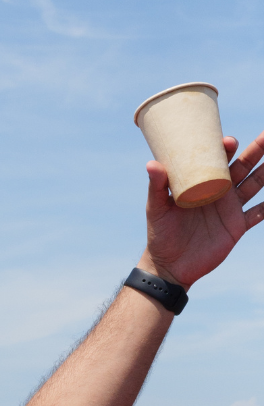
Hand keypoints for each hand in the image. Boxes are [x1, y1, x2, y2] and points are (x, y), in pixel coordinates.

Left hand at [142, 131, 263, 287]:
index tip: (228, 141)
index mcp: (201, 184)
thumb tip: (152, 164)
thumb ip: (156, 187)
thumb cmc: (160, 234)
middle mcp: (219, 192)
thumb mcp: (156, 209)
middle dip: (256, 150)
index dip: (225, 148)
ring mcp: (230, 209)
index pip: (216, 161)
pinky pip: (259, 213)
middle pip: (243, 166)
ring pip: (255, 184)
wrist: (170, 264)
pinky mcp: (237, 227)